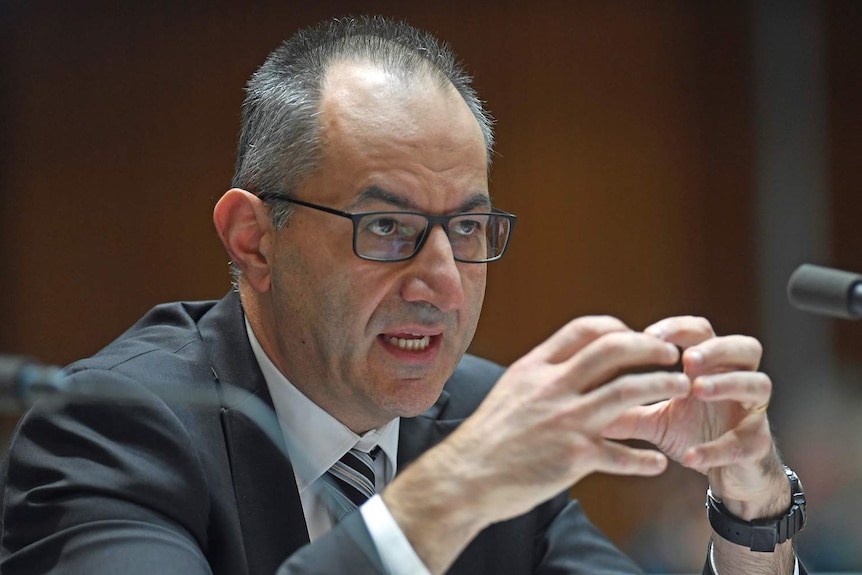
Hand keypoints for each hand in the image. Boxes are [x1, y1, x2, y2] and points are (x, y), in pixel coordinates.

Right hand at [384, 315, 692, 572]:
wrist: (465, 477)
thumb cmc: (487, 437)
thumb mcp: (510, 390)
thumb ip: (542, 376)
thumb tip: (570, 366)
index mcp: (536, 367)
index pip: (584, 329)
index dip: (618, 328)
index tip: (635, 337)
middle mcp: (553, 387)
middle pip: (614, 350)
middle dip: (650, 347)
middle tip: (671, 355)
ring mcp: (566, 420)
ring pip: (628, 391)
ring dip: (662, 386)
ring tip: (682, 389)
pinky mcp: (574, 457)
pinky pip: (622, 455)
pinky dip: (644, 460)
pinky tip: (657, 463)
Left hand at [603, 316, 787, 517]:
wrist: (726, 473)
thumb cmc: (693, 433)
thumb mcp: (655, 419)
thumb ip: (625, 408)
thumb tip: (582, 400)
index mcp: (710, 368)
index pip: (702, 332)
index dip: (679, 328)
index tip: (649, 334)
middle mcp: (736, 380)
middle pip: (744, 347)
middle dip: (716, 348)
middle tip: (687, 357)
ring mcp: (751, 411)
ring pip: (758, 383)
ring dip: (728, 383)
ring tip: (698, 389)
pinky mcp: (757, 444)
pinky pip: (745, 441)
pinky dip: (718, 448)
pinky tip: (693, 455)